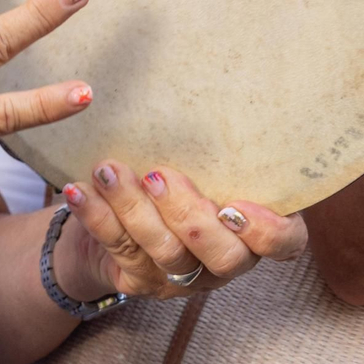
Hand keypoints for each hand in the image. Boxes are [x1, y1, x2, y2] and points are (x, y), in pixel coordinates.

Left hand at [56, 161, 306, 300]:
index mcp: (253, 230)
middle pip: (223, 256)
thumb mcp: (204, 161)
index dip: (268, 231)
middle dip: (189, 216)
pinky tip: (79, 189)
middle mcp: (223, 260)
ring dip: (134, 209)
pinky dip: (96, 216)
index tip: (237, 203)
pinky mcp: (139, 279)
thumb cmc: (177, 176)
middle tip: (157, 176)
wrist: (117, 215)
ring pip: (166, 252)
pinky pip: (118, 249)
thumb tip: (214, 84)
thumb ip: (216, 146)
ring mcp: (182, 276)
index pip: (284, 243)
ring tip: (109, 171)